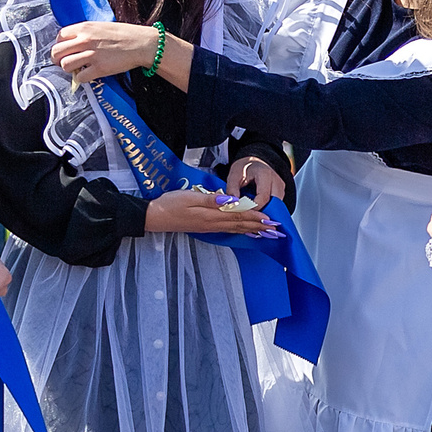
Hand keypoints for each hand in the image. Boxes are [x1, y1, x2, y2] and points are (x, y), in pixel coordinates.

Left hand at [50, 20, 162, 80]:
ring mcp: (91, 55)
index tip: (65, 50)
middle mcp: (84, 40)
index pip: (59, 37)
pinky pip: (80, 77)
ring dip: (69, 69)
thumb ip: (85, 32)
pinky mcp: (99, 69)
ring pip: (65, 65)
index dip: (60, 45)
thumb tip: (74, 42)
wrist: (142, 43)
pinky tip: (88, 74)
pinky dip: (81, 78)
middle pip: (57, 52)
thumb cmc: (125, 34)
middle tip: (64, 62)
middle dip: (58, 59)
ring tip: (77, 69)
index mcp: (84, 28)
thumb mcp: (101, 26)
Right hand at [145, 187, 277, 236]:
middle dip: (261, 226)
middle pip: (241, 225)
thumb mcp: (190, 197)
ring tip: (268, 233)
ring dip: (254, 230)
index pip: (240, 216)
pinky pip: (228, 230)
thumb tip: (231, 200)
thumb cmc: (169, 204)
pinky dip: (241, 231)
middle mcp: (213, 223)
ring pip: (236, 229)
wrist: (153, 217)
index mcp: (211, 215)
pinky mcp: (205, 228)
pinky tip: (247, 232)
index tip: (272, 220)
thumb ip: (211, 199)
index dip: (257, 217)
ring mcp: (210, 227)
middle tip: (278, 230)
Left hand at [228, 156, 286, 209]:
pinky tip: (257, 209)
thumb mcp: (234, 175)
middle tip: (248, 216)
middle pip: (273, 204)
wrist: (254, 163)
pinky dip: (267, 209)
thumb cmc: (245, 168)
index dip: (253, 208)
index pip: (263, 197)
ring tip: (252, 212)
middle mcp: (277, 181)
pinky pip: (276, 206)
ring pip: (277, 207)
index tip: (243, 212)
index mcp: (265, 174)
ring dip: (265, 212)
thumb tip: (233, 204)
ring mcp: (281, 187)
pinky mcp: (281, 192)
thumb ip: (232, 189)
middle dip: (262, 212)